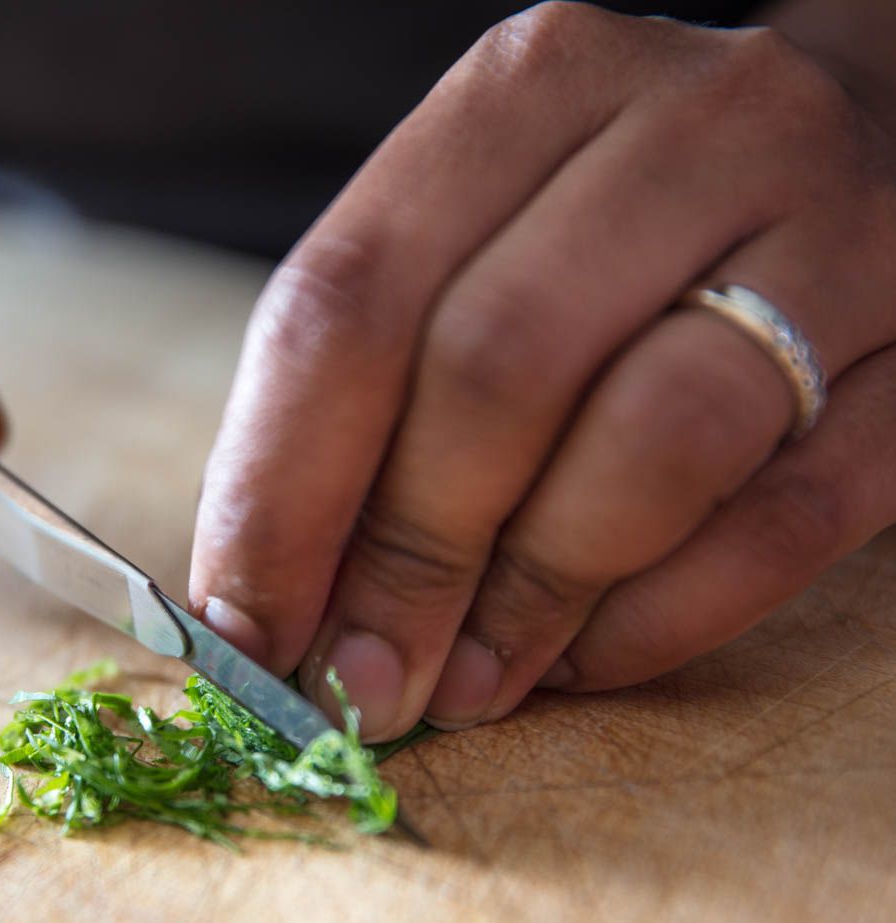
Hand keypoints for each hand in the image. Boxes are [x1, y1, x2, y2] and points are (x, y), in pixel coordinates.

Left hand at [190, 2, 895, 736]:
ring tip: (465, 683)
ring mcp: (839, 223)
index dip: (279, 485)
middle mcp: (691, 124)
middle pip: (495, 368)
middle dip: (404, 561)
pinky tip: (584, 657)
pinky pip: (793, 516)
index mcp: (528, 87)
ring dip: (534, 596)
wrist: (867, 136)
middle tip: (357, 683)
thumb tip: (266, 603)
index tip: (242, 623)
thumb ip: (368, 392)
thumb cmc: (611, 223)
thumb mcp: (476, 245)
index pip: (350, 297)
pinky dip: (666, 617)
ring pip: (657, 441)